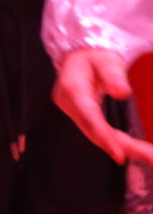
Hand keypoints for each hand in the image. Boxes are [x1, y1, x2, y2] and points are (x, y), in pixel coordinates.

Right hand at [54, 48, 152, 166]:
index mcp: (72, 89)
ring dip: (124, 147)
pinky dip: (118, 142)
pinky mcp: (83, 117)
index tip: (119, 154)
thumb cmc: (94, 57)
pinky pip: (99, 132)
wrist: (81, 57)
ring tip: (149, 155)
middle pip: (95, 131)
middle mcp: (69, 104)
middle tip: (150, 157)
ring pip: (98, 134)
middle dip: (123, 146)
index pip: (88, 116)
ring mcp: (75, 112)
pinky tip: (136, 150)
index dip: (103, 136)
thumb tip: (122, 92)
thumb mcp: (105, 60)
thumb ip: (113, 75)